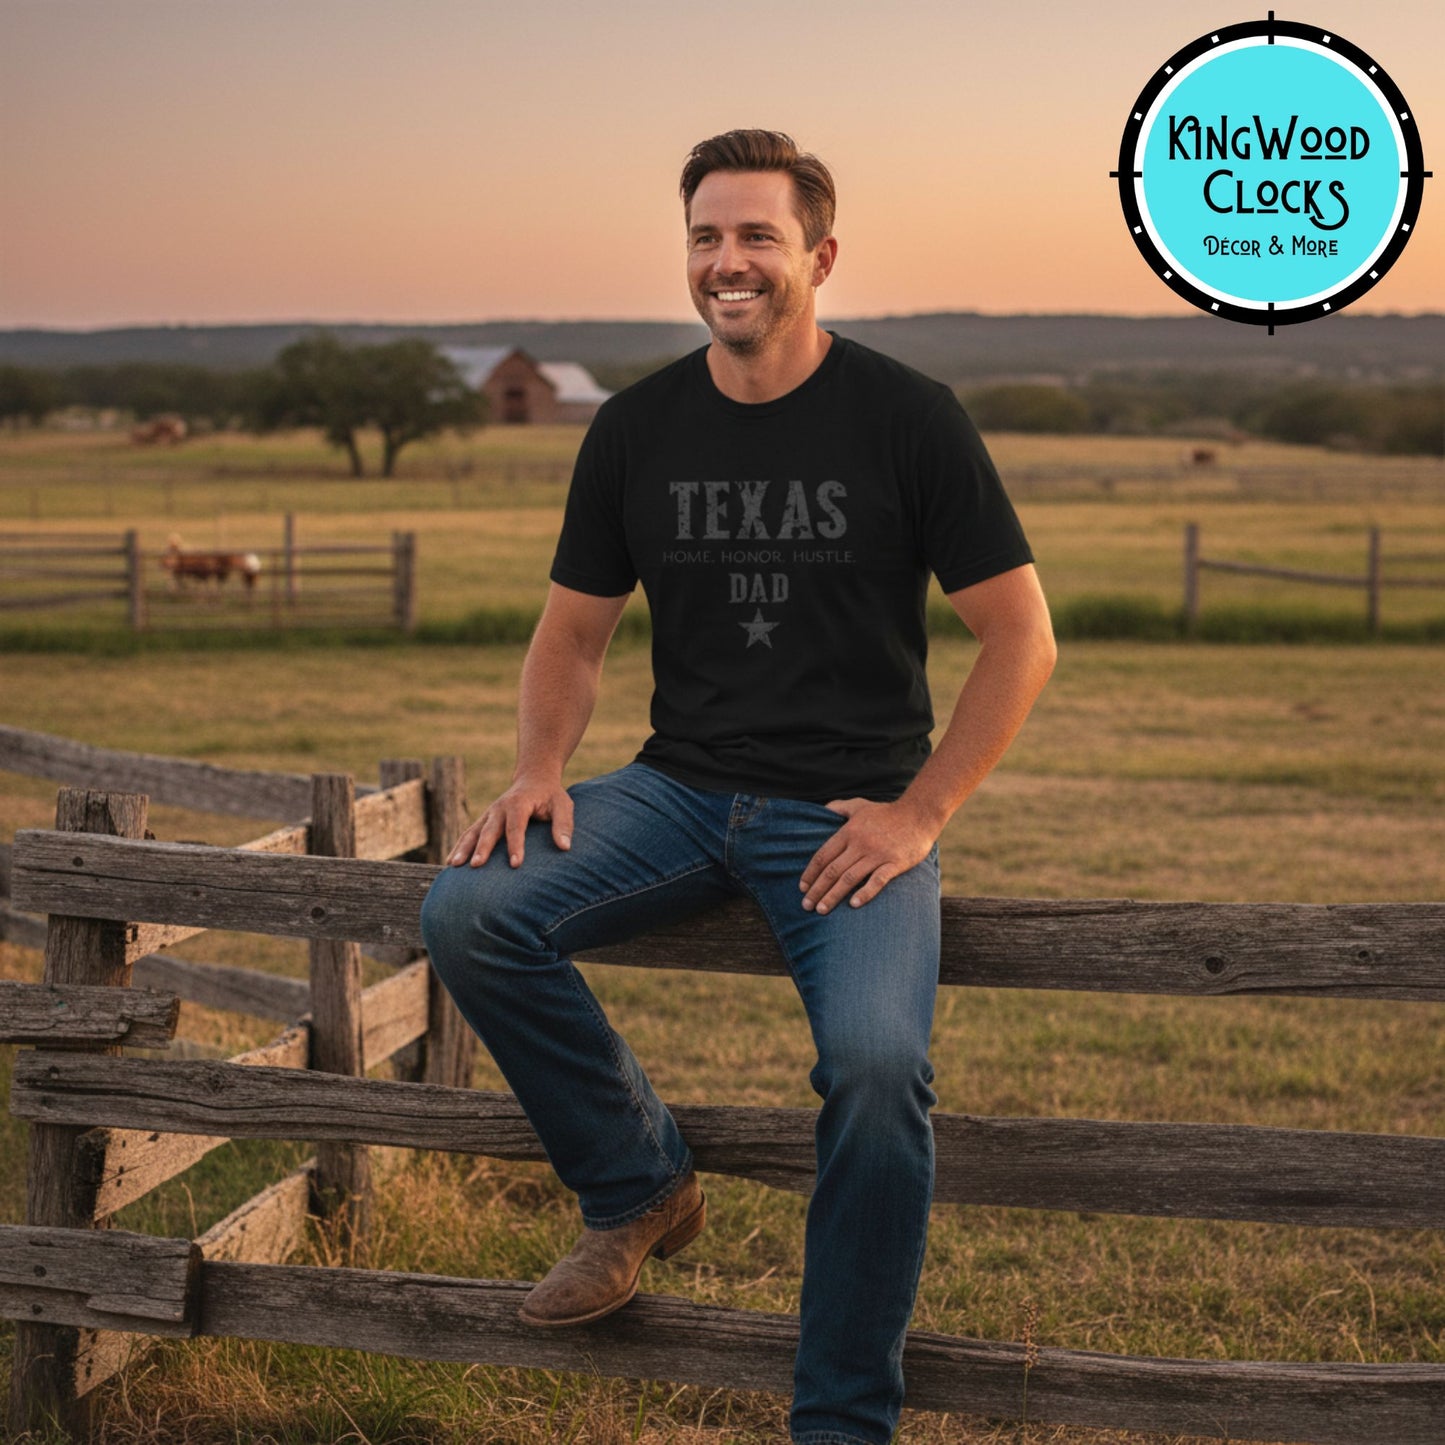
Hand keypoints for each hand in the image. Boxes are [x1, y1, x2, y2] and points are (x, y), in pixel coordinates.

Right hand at [448, 774, 572, 868]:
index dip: (516, 845)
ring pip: (472, 831)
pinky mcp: (484, 821)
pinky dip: (459, 847)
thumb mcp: (563, 805)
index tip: (515, 864)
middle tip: (477, 865)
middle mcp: (499, 808)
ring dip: (462, 848)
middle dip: (482, 848)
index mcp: (519, 803)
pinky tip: (450, 863)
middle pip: (489, 830)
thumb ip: (564, 825)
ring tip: (453, 865)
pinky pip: (468, 834)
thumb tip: (565, 847)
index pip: (516, 826)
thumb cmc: (551, 796)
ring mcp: (489, 814)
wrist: (533, 778)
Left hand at [799, 798, 937, 914]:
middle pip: (833, 870)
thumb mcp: (860, 805)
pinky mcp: (895, 863)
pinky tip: (853, 904)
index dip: (811, 873)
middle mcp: (860, 844)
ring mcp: (877, 854)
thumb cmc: (887, 812)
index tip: (802, 887)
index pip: (824, 855)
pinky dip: (865, 893)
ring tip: (822, 910)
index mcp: (849, 832)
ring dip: (833, 896)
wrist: (919, 814)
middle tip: (806, 905)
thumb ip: (840, 807)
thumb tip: (822, 809)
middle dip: (817, 890)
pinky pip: (877, 881)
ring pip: (849, 878)